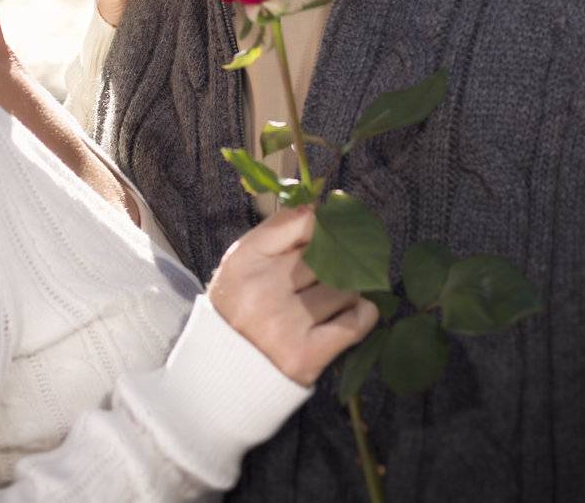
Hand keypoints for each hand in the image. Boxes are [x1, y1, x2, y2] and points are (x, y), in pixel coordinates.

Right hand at [207, 205, 380, 386]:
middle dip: (336, 260)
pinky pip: (356, 321)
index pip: (300, 221)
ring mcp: (285, 324)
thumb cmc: (239, 313)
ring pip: (345, 286)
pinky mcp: (306, 355)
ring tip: (332, 301)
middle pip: (326, 254)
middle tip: (335, 270)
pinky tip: (352, 314)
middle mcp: (263, 290)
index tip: (330, 233)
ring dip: (347, 291)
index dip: (323, 225)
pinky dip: (363, 314)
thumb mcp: (244, 266)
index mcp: (244, 262)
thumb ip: (278, 234)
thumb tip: (324, 208)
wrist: (222, 377)